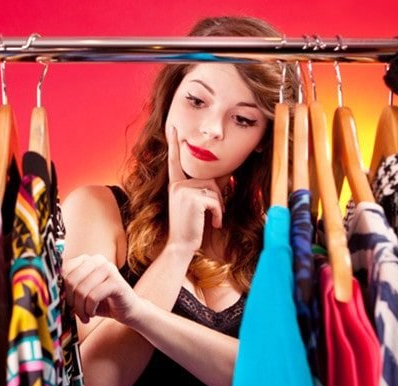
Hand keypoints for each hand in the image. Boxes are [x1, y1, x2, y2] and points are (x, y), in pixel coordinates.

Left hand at [63, 254, 141, 325]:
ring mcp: (108, 269)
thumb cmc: (103, 302)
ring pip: (81, 291)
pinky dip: (90, 309)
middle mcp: (97, 260)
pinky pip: (93, 297)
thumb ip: (70, 288)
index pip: (64, 271)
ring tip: (86, 316)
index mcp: (87, 259)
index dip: (62, 290)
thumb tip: (51, 291)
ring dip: (81, 309)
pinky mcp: (116, 282)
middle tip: (76, 313)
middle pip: (71, 281)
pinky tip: (93, 313)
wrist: (129, 310)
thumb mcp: (83, 293)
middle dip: (71, 302)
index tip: (67, 304)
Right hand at [166, 125, 223, 253]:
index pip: (175, 161)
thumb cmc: (190, 227)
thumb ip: (204, 189)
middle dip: (217, 197)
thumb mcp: (196, 205)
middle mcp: (177, 185)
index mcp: (176, 185)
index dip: (173, 144)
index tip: (172, 127)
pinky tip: (213, 224)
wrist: (181, 246)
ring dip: (219, 207)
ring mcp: (183, 190)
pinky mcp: (191, 197)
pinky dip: (218, 213)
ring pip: (214, 190)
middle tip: (213, 215)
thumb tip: (224, 175)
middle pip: (209, 180)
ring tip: (211, 220)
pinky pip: (215, 200)